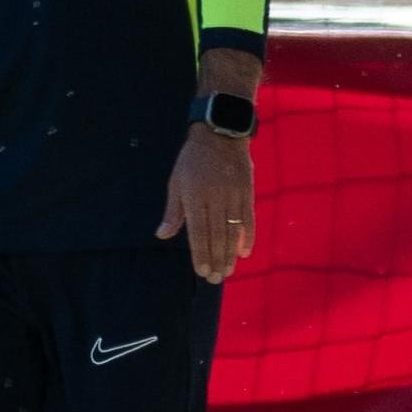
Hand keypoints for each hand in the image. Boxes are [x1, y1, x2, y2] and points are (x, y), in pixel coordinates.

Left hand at [155, 125, 254, 282]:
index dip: (201, 254)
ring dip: (230, 253)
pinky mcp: (247, 191)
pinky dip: (247, 236)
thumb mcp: (176, 181)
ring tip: (228, 271)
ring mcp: (233, 194)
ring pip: (233, 230)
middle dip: (216, 259)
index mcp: (194, 195)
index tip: (202, 272)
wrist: (219, 133)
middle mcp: (215, 197)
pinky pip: (249, 218)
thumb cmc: (192, 160)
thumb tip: (162, 236)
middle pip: (217, 235)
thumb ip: (173, 211)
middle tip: (216, 278)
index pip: (198, 232)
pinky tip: (244, 252)